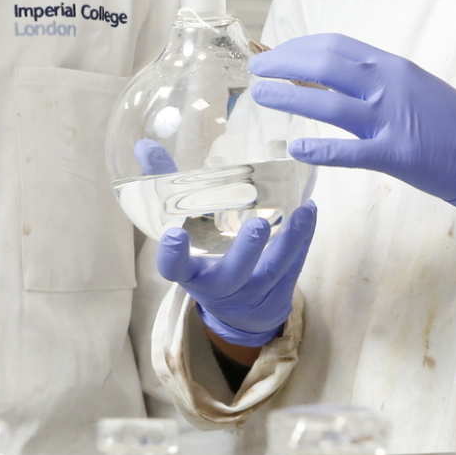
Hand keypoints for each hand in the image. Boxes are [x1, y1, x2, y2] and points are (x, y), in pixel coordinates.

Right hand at [158, 201, 316, 347]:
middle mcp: (219, 286)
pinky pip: (294, 266)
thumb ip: (167, 188)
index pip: (174, 269)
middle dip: (245, 252)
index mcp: (190, 273)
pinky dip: (304, 238)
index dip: (173, 256)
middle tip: (257, 225)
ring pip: (272, 270)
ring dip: (289, 241)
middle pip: (231, 275)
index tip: (175, 235)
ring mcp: (252, 292)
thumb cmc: (205, 255)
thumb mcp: (184, 227)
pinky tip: (310, 211)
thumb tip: (145, 146)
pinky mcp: (279, 291)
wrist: (239, 308)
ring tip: (300, 210)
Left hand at [249, 33, 455, 255]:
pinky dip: (320, 148)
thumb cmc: (448, 124)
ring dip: (288, 98)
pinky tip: (296, 148)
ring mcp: (392, 119)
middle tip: (256, 71)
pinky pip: (350, 150)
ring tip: (260, 97)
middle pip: (325, 65)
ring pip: (329, 103)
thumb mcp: (410, 88)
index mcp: (392, 66)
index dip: (298, 48)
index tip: (273, 53)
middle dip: (283, 65)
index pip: (335, 46)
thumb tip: (322, 78)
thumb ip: (371, 81)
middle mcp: (389, 85)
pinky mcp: (397, 154)